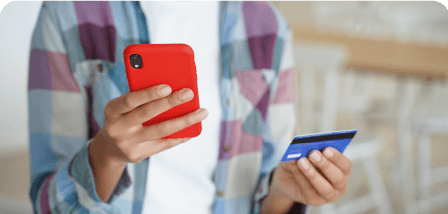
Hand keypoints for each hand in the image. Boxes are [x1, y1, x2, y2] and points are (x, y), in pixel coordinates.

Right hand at [90, 84, 208, 166]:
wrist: (109, 148)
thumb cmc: (123, 118)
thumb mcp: (122, 107)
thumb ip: (140, 98)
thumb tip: (173, 88)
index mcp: (112, 110)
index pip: (130, 100)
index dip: (149, 94)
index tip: (167, 87)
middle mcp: (117, 128)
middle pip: (147, 114)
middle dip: (170, 103)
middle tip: (189, 93)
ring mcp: (128, 144)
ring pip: (160, 130)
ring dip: (184, 121)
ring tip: (202, 112)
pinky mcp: (139, 155)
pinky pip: (164, 144)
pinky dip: (180, 135)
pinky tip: (194, 129)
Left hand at [272, 147, 350, 205]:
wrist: (288, 177)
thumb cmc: (303, 161)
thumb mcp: (306, 152)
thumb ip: (309, 149)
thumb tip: (305, 145)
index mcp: (342, 170)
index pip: (345, 165)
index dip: (337, 157)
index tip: (327, 149)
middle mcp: (340, 185)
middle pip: (338, 177)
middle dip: (325, 165)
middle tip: (313, 154)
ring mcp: (329, 195)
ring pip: (325, 188)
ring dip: (313, 174)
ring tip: (301, 161)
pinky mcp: (315, 200)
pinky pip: (308, 189)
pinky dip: (300, 176)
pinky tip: (293, 165)